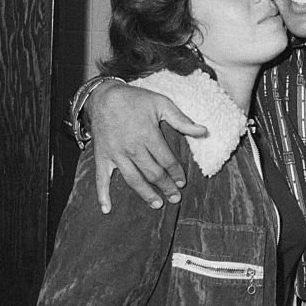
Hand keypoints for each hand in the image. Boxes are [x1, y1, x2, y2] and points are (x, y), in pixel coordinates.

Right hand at [87, 81, 207, 212]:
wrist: (104, 96)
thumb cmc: (135, 99)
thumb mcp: (161, 103)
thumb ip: (182, 120)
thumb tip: (203, 130)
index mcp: (148, 135)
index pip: (166, 160)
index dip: (176, 173)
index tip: (183, 182)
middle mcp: (132, 148)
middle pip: (152, 173)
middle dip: (166, 187)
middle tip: (175, 198)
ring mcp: (115, 154)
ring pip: (133, 180)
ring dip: (145, 194)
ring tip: (157, 204)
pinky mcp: (102, 157)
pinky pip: (101, 179)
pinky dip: (102, 195)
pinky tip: (107, 209)